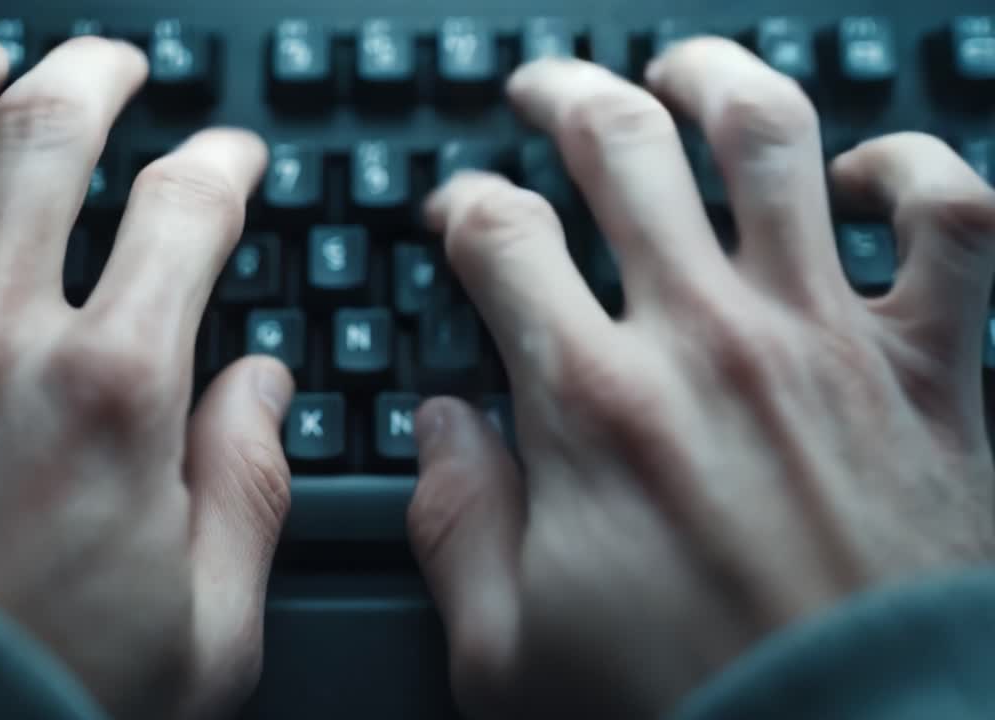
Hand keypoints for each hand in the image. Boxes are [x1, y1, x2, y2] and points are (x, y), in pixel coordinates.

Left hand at [0, 37, 291, 718]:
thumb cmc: (42, 703)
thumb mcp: (208, 627)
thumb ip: (250, 488)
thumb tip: (261, 387)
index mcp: (111, 393)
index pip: (187, 212)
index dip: (220, 163)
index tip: (229, 160)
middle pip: (46, 136)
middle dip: (92, 74)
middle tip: (113, 64)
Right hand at [410, 39, 994, 716]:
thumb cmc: (688, 704)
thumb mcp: (507, 651)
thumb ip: (455, 524)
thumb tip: (442, 428)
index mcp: (594, 401)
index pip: (499, 236)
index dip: (463, 203)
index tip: (458, 211)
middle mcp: (706, 337)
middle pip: (619, 145)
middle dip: (566, 95)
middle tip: (543, 89)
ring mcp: (824, 335)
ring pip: (769, 137)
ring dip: (715, 78)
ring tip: (682, 68)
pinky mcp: (934, 364)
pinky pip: (948, 219)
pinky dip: (917, 172)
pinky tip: (869, 173)